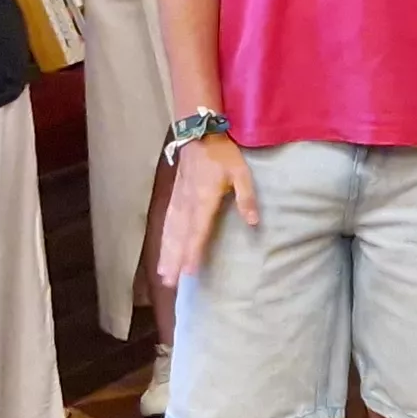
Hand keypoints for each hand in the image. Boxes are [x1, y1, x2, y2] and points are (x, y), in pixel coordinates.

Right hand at [155, 134, 257, 285]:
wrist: (198, 133)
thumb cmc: (222, 154)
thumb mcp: (241, 172)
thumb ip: (246, 198)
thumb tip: (254, 223)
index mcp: (204, 200)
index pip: (198, 231)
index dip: (193, 252)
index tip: (188, 272)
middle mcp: (187, 204)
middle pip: (179, 237)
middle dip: (174, 261)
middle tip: (170, 284)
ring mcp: (178, 201)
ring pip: (170, 232)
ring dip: (166, 254)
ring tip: (163, 275)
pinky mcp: (174, 198)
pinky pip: (167, 222)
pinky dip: (164, 240)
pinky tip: (162, 251)